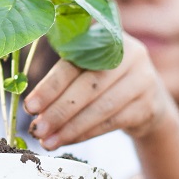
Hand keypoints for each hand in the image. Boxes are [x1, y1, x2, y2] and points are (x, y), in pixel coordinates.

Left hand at [24, 34, 170, 148]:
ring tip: (48, 141)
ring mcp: (143, 79)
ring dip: (71, 127)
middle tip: (37, 129)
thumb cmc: (103, 81)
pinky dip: (87, 133)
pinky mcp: (149, 105)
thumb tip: (29, 105)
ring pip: (101, 107)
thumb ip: (64, 73)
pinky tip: (68, 140)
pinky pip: (113, 122)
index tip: (29, 106)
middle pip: (89, 85)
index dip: (50, 85)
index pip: (75, 62)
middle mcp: (130, 53)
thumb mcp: (88, 66)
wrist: (147, 100)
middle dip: (59, 110)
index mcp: (106, 36)